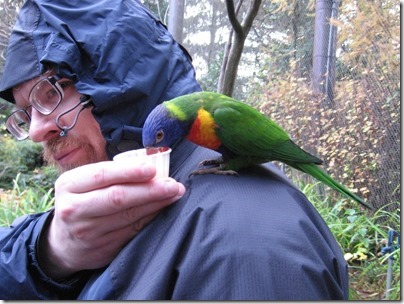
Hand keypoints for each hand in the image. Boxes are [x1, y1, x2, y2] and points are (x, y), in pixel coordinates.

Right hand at [38, 160, 184, 279]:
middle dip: (149, 190)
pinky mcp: (103, 248)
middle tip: (173, 184)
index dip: (129, 172)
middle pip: (117, 198)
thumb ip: (111, 174)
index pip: (101, 175)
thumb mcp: (83, 183)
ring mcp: (88, 232)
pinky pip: (133, 230)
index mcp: (69, 185)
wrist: (63, 243)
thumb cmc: (81, 202)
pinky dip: (150, 218)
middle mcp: (74, 209)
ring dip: (156, 204)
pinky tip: (163, 209)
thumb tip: (150, 167)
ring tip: (174, 194)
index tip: (152, 169)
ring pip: (129, 216)